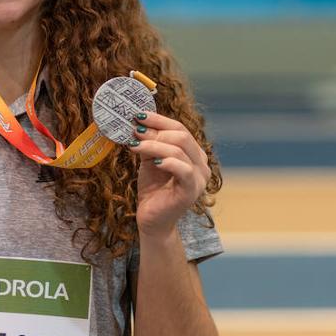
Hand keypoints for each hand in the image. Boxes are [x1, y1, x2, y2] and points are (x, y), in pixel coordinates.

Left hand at [129, 112, 209, 236]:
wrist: (152, 220)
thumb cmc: (153, 190)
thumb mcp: (149, 160)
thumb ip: (149, 143)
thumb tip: (139, 123)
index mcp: (194, 153)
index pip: (180, 128)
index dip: (159, 120)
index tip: (138, 115)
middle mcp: (201, 164)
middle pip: (182, 135)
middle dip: (155, 131)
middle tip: (134, 130)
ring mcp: (199, 178)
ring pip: (179, 149)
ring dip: (154, 144)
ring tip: (134, 144)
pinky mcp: (192, 191)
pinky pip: (184, 170)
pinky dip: (168, 162)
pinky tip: (153, 162)